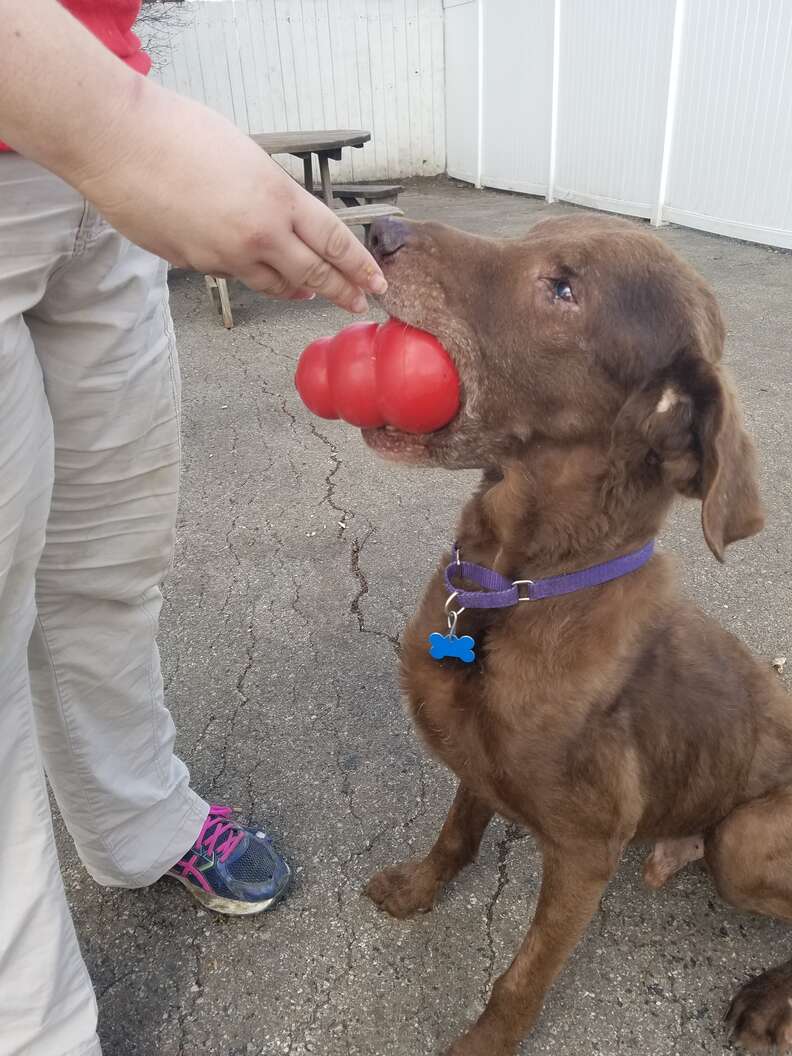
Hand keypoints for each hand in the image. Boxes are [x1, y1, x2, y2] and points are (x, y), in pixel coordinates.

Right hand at [75, 83, 385, 311]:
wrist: (118, 143)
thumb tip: (282, 220)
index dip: (359, 267)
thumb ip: (271, 194)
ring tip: (306, 292)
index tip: (375, 283)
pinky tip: (239, 258)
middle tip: (356, 304)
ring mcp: (225, 256)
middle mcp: (259, 235)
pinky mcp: (195, 266)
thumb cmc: (178, 132)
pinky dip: (241, 269)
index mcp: (278, 199)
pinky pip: (228, 274)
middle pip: (313, 275)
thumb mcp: (246, 155)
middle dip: (340, 292)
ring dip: (294, 289)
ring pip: (272, 284)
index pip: (335, 242)